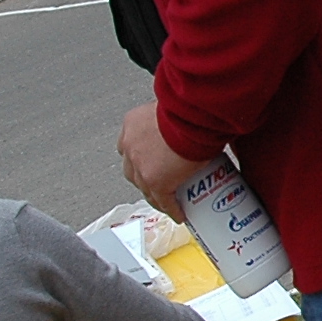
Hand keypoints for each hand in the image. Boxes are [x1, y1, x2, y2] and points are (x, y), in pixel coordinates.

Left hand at [119, 103, 215, 219]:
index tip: (151, 161)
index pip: (130, 145)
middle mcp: (131, 146)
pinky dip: (172, 209)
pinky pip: (164, 201)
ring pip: (145, 189)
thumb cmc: (188, 107)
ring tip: (170, 200)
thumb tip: (192, 117)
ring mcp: (140, 166)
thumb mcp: (174, 107)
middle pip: (133, 170)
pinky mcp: (156, 182)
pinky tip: (180, 214)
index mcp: (132, 124)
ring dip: (155, 196)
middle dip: (144, 178)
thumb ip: (175, 115)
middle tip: (162, 181)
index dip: (139, 157)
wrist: (191, 117)